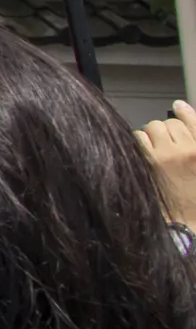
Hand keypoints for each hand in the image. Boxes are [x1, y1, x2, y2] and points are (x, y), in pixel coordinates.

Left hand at [138, 99, 195, 226]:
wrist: (190, 221)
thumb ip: (195, 140)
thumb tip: (183, 109)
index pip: (193, 120)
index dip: (184, 112)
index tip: (179, 107)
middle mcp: (188, 150)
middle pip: (170, 123)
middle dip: (168, 131)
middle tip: (169, 144)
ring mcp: (166, 156)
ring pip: (153, 127)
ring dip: (153, 135)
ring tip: (158, 150)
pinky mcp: (148, 163)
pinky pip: (138, 138)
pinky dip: (139, 143)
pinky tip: (145, 154)